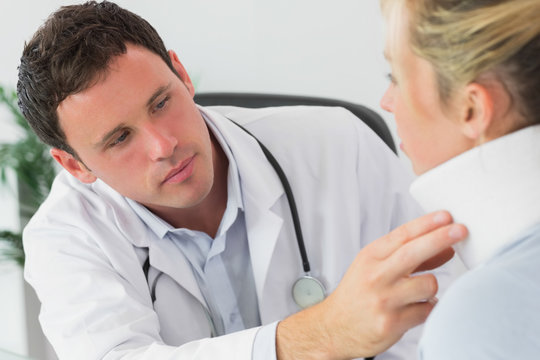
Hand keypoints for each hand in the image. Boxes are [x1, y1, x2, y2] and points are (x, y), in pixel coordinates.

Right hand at [276, 210, 466, 359]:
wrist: (335, 327)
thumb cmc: (357, 293)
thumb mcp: (374, 266)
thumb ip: (409, 256)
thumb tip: (446, 247)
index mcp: (370, 257)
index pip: (401, 235)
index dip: (426, 224)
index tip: (446, 216)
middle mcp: (375, 276)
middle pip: (413, 252)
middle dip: (440, 238)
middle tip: (460, 230)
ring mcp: (384, 300)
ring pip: (428, 285)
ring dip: (430, 287)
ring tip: (418, 292)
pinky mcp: (392, 323)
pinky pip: (427, 310)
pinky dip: (427, 308)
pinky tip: (415, 308)